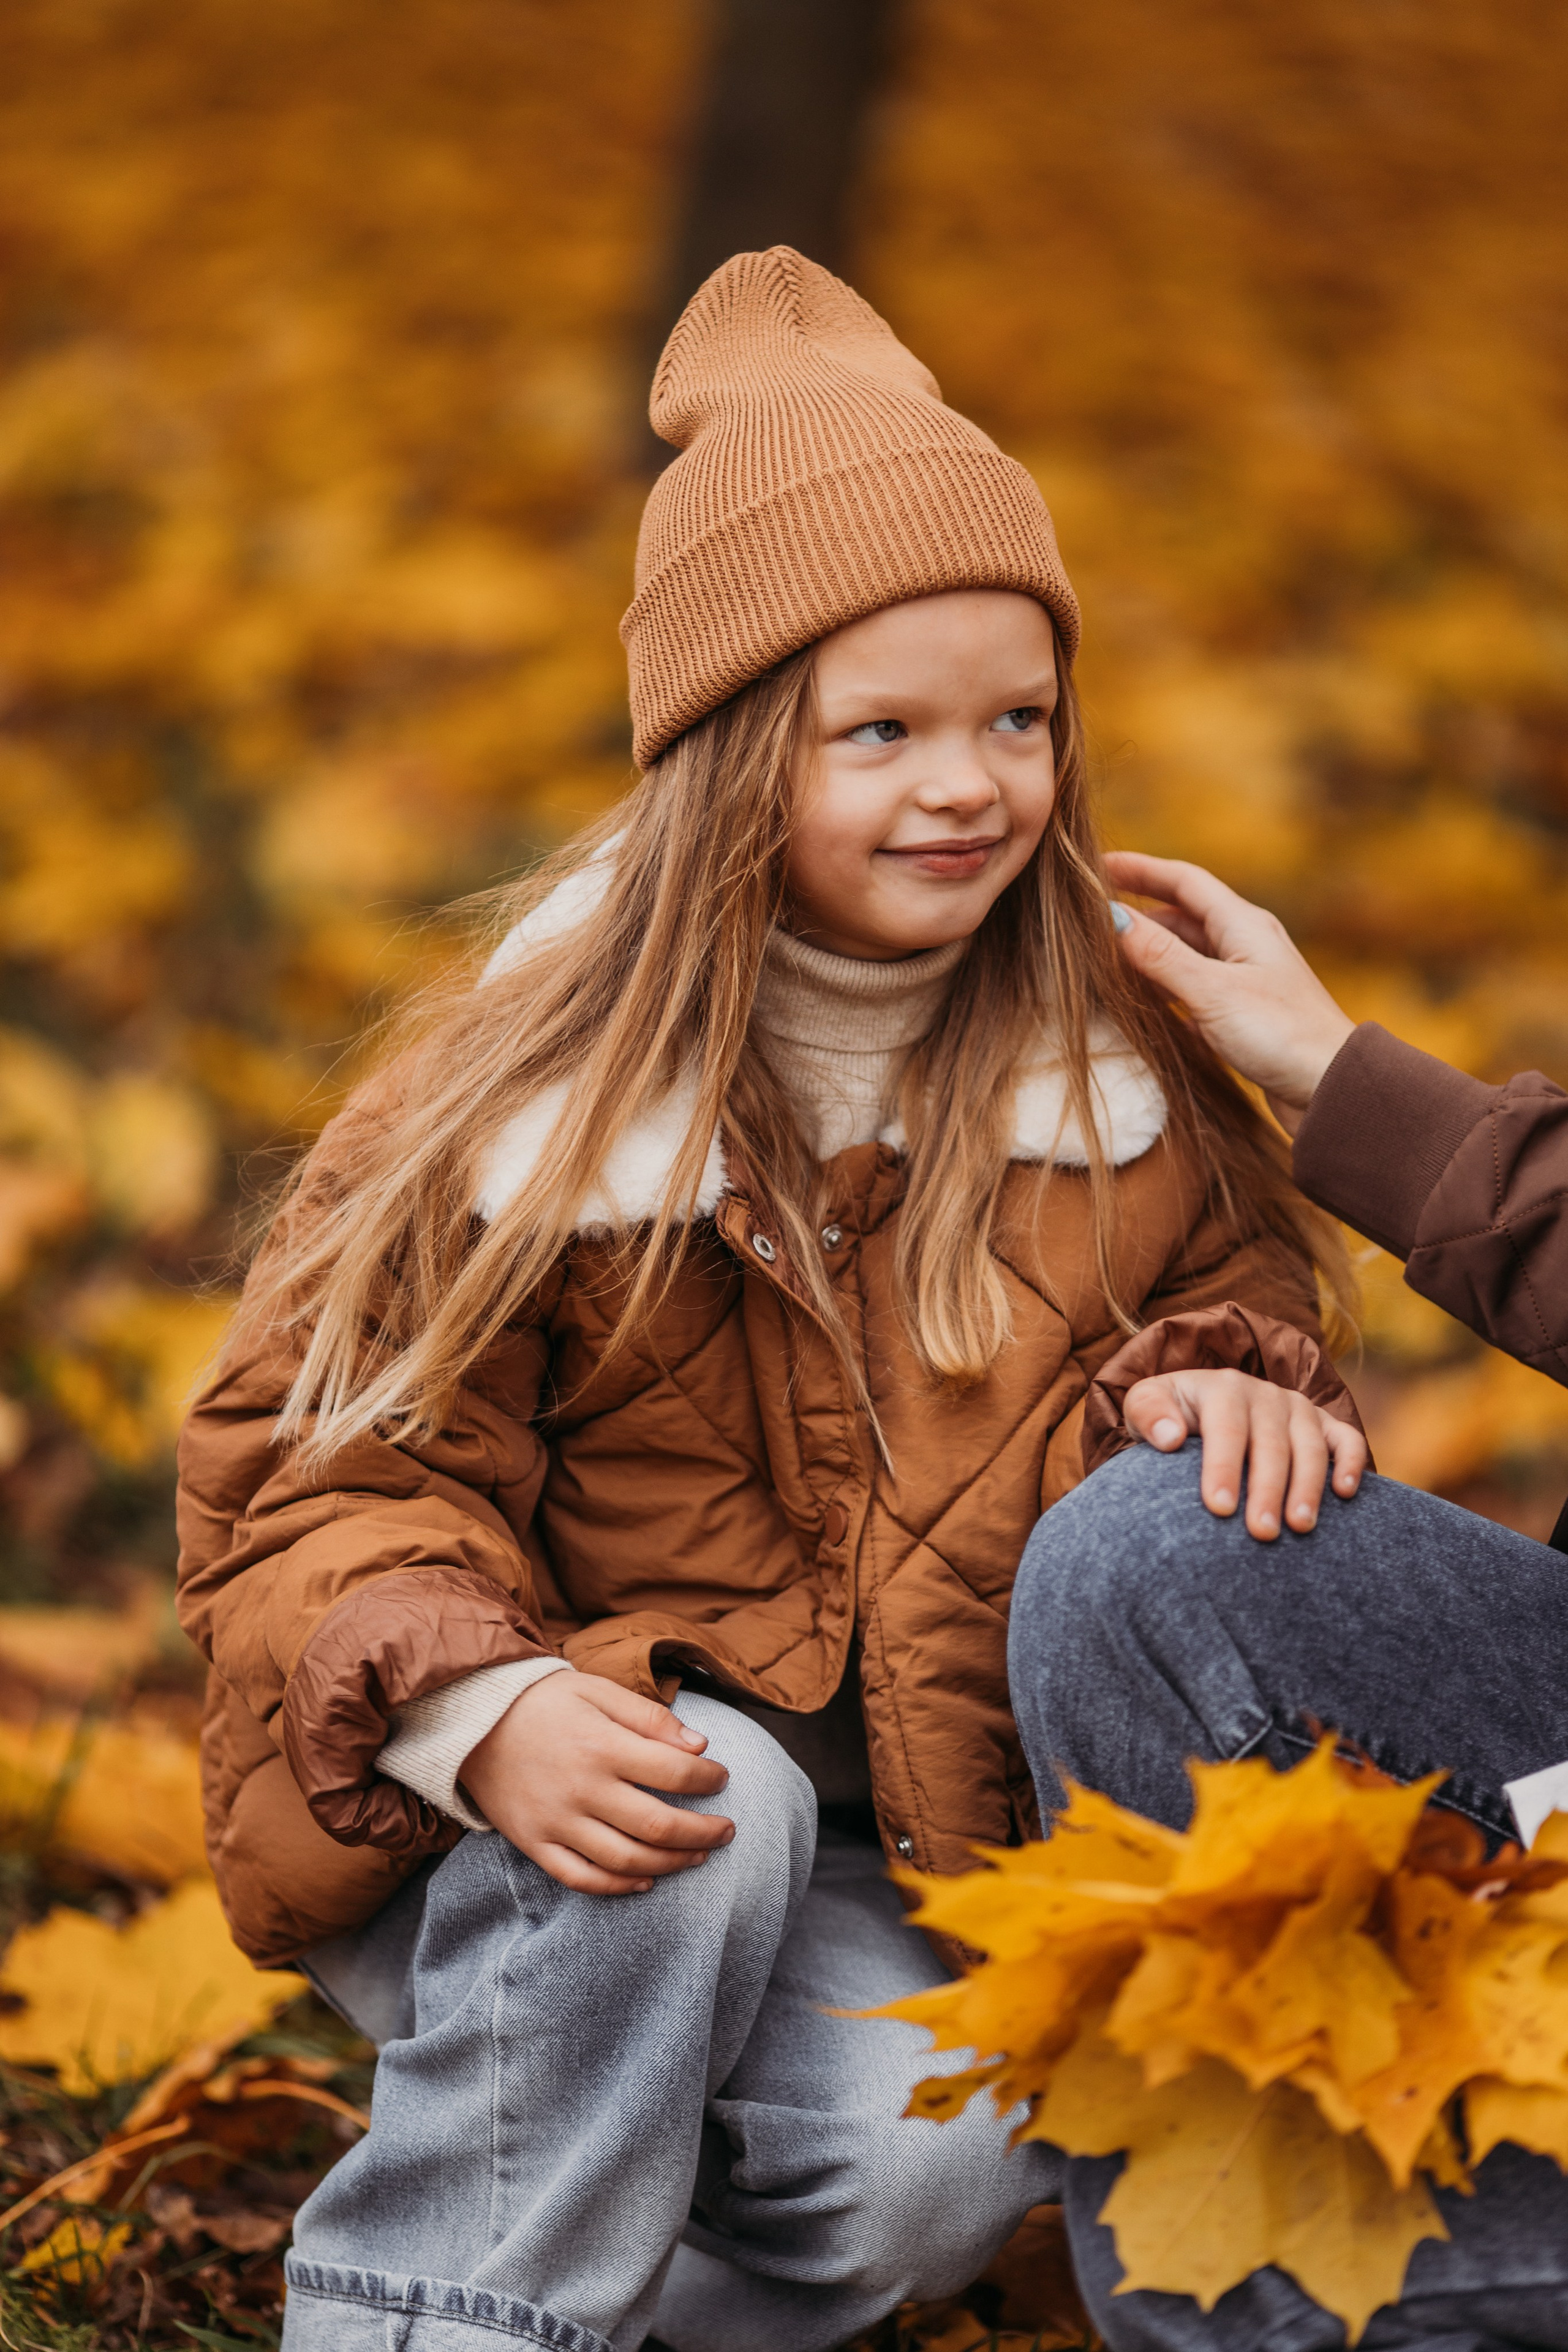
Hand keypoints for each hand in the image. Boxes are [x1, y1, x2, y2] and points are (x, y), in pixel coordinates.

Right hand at [462, 1671, 733, 1895]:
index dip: (709, 1780)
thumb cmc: (542, 1701)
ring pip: (626, 1860)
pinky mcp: (534, 1843)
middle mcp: (581, 1789)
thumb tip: (700, 1746)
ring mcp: (556, 1822)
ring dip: (671, 1864)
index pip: (675, 1773)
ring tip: (698, 1856)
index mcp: (601, 1746)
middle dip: (703, 1832)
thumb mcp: (596, 1690)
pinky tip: (645, 1880)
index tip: (722, 1778)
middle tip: (727, 1830)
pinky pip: (581, 1878)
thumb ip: (649, 1717)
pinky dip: (617, 1886)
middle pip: (658, 1826)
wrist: (471, 1720)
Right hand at [1104, 852, 1354, 1133]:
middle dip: (1138, 913)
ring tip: (1104, 959)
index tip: (1096, 865)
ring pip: (1186, 954)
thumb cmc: (1281, 1034)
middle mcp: (1245, 944)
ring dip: (1148, 952)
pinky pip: (1193, 989)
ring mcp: (1244, 980)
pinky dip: (1164, 988)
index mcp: (1244, 924)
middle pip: (1182, 916)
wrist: (1330, 1089)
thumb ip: (1161, 955)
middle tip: (1091, 918)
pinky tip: (1140, 1001)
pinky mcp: (1242, 1014)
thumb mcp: (1212, 991)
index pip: (1184, 881)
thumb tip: (1112, 917)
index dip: (1140, 868)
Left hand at [1122, 1367, 1367, 1538]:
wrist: (1199, 1409)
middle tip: (1262, 1533)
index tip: (1218, 1508)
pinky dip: (1351, 1463)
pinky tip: (1345, 1494)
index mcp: (1222, 1388)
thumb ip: (1149, 1415)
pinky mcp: (1323, 1424)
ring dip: (1308, 1487)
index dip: (1223, 1468)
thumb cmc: (1169, 1417)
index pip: (1226, 1429)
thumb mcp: (1145, 1407)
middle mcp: (1264, 1394)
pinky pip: (1346, 1439)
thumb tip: (1170, 1437)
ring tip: (1300, 1527)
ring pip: (1311, 1446)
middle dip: (1267, 1490)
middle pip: (1271, 1444)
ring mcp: (1297, 1408)